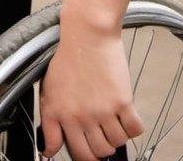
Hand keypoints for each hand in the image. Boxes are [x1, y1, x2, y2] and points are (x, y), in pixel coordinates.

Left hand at [39, 23, 143, 160]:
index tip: (88, 153)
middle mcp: (81, 116)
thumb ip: (49, 124)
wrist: (86, 35)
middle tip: (100, 133)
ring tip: (111, 119)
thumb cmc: (67, 59)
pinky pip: (134, 131)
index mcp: (60, 115)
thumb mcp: (48, 91)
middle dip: (101, 147)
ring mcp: (102, 110)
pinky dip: (132, 127)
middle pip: (99, 153)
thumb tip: (48, 151)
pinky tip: (124, 114)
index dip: (85, 157)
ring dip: (116, 135)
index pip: (77, 154)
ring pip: (117, 143)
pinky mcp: (122, 102)